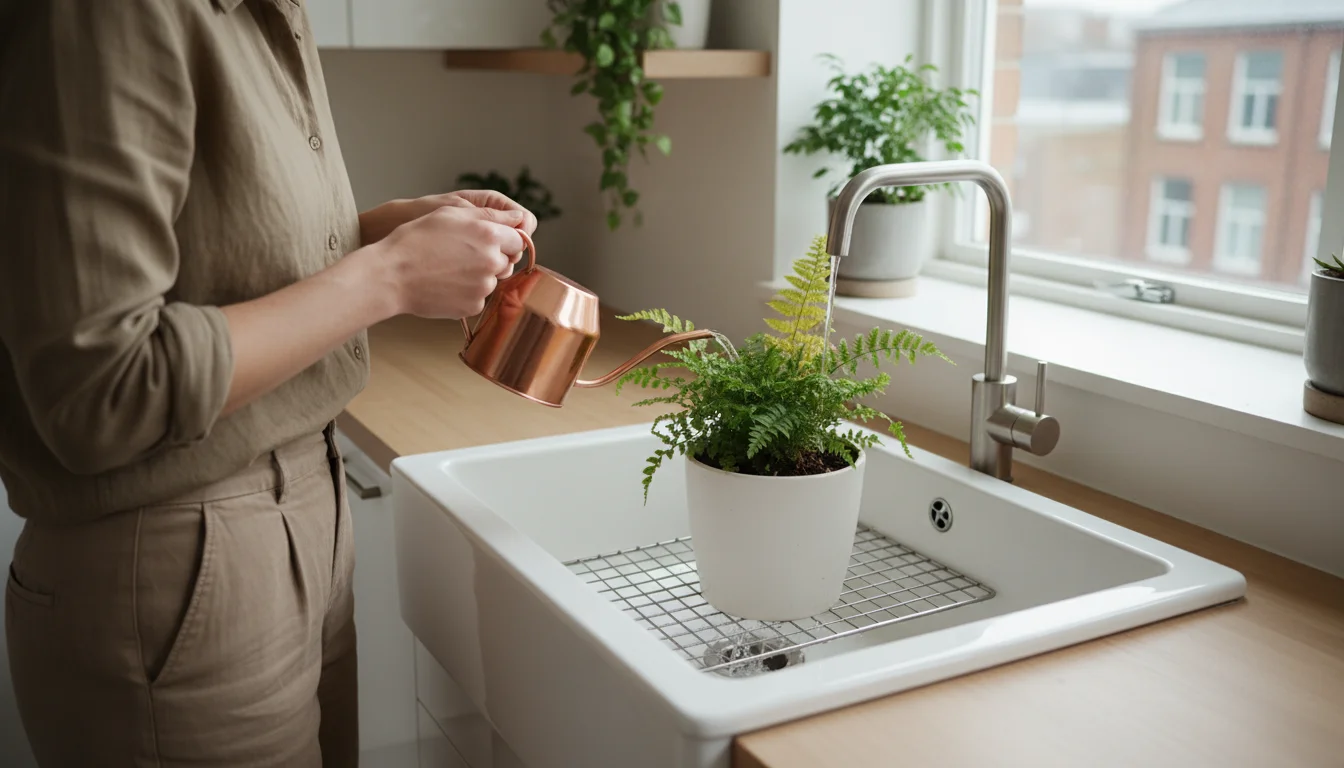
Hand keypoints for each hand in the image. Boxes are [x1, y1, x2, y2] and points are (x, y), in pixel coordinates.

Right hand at [373, 206, 526, 318]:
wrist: (391, 275)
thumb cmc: (416, 239)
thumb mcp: (451, 213)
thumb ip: (490, 215)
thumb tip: (519, 220)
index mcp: (490, 235)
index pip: (519, 240)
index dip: (504, 239)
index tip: (487, 240)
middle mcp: (492, 262)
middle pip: (506, 262)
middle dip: (491, 258)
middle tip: (461, 255)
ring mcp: (483, 287)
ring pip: (491, 280)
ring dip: (478, 275)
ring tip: (448, 268)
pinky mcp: (472, 306)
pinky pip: (477, 298)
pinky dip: (465, 292)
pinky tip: (444, 283)